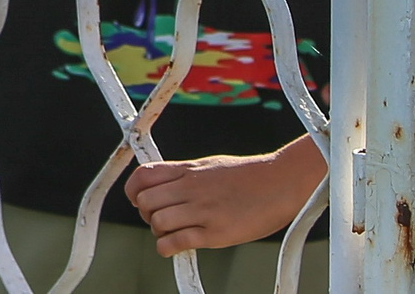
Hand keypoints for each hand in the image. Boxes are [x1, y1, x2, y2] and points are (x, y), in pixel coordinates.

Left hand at [124, 140, 327, 253]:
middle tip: (160, 220)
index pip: (143, 176)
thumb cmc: (249, 175)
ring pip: (157, 223)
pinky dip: (168, 248)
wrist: (280, 182)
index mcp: (189, 170)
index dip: (133, 191)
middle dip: (146, 215)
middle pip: (145, 202)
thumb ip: (186, 175)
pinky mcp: (214, 233)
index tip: (138, 200)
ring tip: (173, 234)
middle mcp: (191, 188)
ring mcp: (202, 210)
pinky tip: (177, 246)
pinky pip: (175, 243)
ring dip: (159, 232)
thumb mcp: (211, 166)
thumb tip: (165, 184)